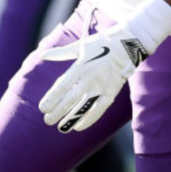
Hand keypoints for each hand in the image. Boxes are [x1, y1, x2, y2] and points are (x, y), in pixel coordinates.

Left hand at [39, 0, 170, 132]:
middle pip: (71, 98)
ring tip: (62, 128)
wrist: (128, 44)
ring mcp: (102, 85)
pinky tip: (79, 127)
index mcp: (80, 66)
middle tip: (47, 120)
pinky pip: (100, 108)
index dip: (52, 98)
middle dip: (59, 111)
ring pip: (85, 105)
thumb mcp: (80, 46)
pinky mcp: (112, 91)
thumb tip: (42, 55)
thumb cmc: (101, 43)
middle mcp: (90, 77)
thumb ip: (61, 53)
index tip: (42, 108)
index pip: (63, 85)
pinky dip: (90, 118)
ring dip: (73, 118)